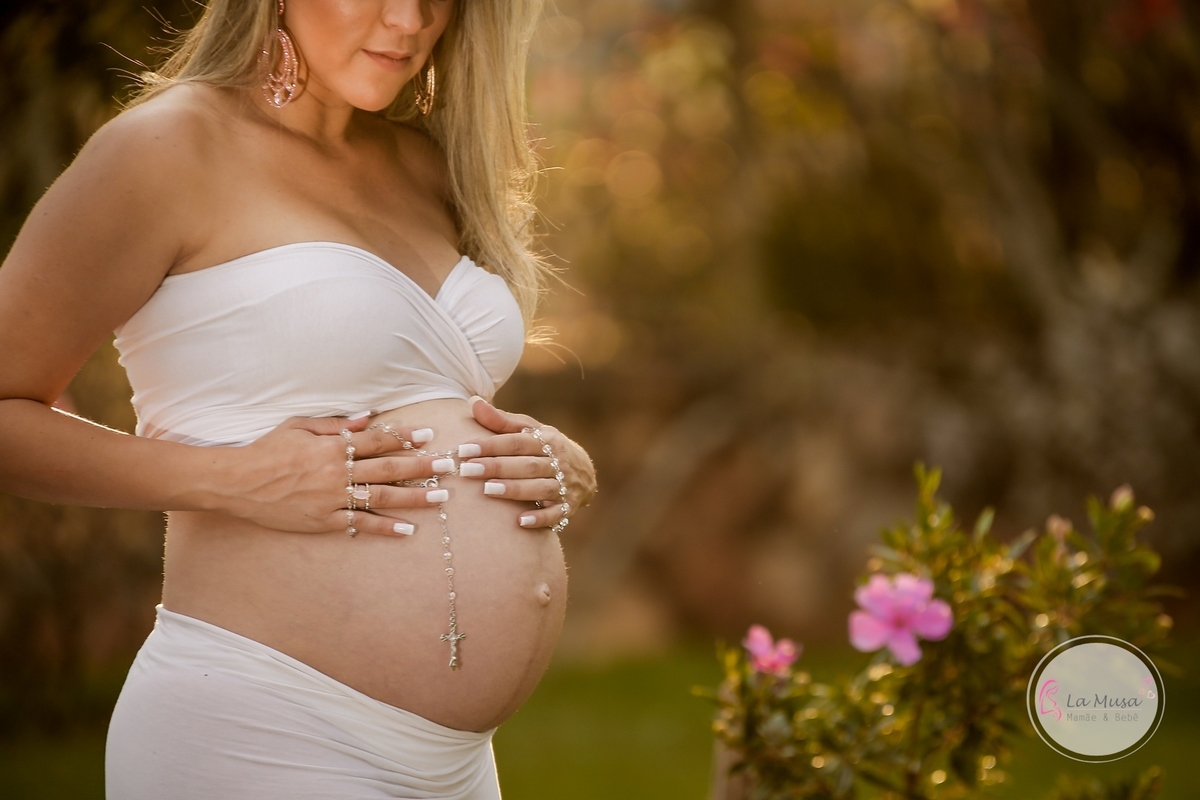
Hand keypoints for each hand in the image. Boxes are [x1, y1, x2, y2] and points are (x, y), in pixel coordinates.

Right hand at [222, 413, 450, 536]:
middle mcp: (337, 472)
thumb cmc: (267, 449)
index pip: (378, 440)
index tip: (430, 435)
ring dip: (413, 497)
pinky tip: (408, 530)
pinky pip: (360, 524)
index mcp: (332, 446)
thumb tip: (367, 417)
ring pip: (381, 497)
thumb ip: (335, 423)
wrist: (237, 482)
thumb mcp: (299, 426)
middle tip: (448, 466)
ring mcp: (332, 499)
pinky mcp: (324, 521)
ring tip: (440, 498)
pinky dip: (385, 528)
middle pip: (388, 468)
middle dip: (421, 467)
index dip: (405, 436)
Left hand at [457, 396, 596, 530]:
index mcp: (547, 440)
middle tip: (468, 470)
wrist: (585, 472)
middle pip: (527, 464)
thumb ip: (501, 421)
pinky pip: (555, 514)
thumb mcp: (530, 431)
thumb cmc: (546, 448)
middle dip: (497, 467)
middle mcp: (558, 462)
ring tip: (488, 490)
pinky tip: (521, 522)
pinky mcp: (568, 507)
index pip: (516, 441)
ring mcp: (565, 485)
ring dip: (515, 490)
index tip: (464, 449)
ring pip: (540, 488)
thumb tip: (473, 402)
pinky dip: (540, 518)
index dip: (491, 445)